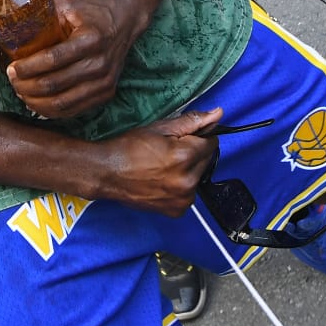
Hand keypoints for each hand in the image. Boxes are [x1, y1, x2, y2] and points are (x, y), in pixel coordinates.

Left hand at [6, 0, 135, 117]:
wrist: (123, 21)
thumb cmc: (90, 11)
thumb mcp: (67, 1)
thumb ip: (43, 9)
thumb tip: (12, 21)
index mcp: (91, 39)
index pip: (53, 59)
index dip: (28, 67)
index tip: (11, 68)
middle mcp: (101, 63)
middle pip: (54, 84)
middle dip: (26, 86)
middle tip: (12, 80)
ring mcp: (105, 82)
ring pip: (62, 103)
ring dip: (35, 101)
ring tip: (20, 92)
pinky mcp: (106, 93)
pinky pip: (73, 110)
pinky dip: (50, 110)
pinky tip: (36, 102)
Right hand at [93, 108, 222, 215]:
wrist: (107, 173)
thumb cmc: (129, 147)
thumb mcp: (160, 128)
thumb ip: (192, 121)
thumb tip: (218, 114)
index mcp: (185, 156)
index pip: (211, 142)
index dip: (197, 137)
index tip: (181, 139)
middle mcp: (188, 181)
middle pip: (206, 160)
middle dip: (193, 154)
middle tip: (168, 153)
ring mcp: (182, 199)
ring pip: (198, 177)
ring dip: (188, 171)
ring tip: (163, 168)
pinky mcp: (177, 211)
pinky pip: (188, 194)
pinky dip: (180, 187)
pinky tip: (163, 181)